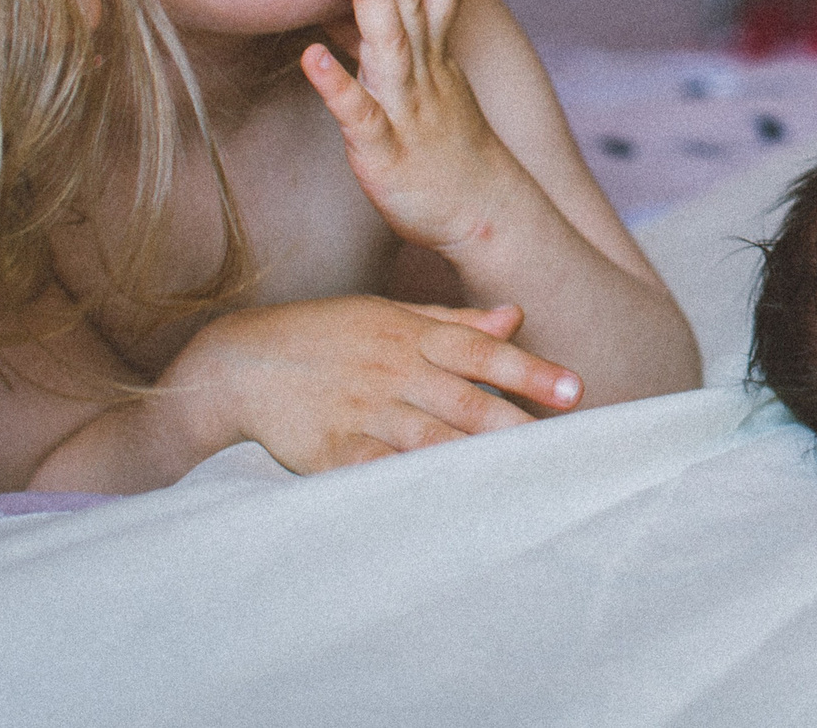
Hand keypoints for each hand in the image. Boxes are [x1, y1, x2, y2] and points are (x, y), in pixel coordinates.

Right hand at [166, 296, 580, 474]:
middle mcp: (395, 372)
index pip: (482, 352)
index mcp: (413, 336)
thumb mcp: (390, 315)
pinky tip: (444, 502)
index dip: (530, 370)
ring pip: (429, 439)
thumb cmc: (328, 336)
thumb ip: (455, 321)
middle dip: (517, 422)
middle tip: (567, 443)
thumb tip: (515, 316)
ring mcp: (364, 412)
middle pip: (467, 401)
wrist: (242, 362)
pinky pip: (379, 471)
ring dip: (476, 458)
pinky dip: (409, 485)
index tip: (575, 389)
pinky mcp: (334, 450)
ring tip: (521, 479)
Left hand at [304, 0, 526, 251]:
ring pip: (389, 45)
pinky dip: (337, 85)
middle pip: (413, 0)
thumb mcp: (434, 83)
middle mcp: (425, 72)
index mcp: (436, 54)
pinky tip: (310, 57)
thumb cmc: (448, 148)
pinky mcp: (383, 149)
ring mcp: (406, 108)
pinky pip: (359, 113)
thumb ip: (410, 38)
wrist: (484, 215)